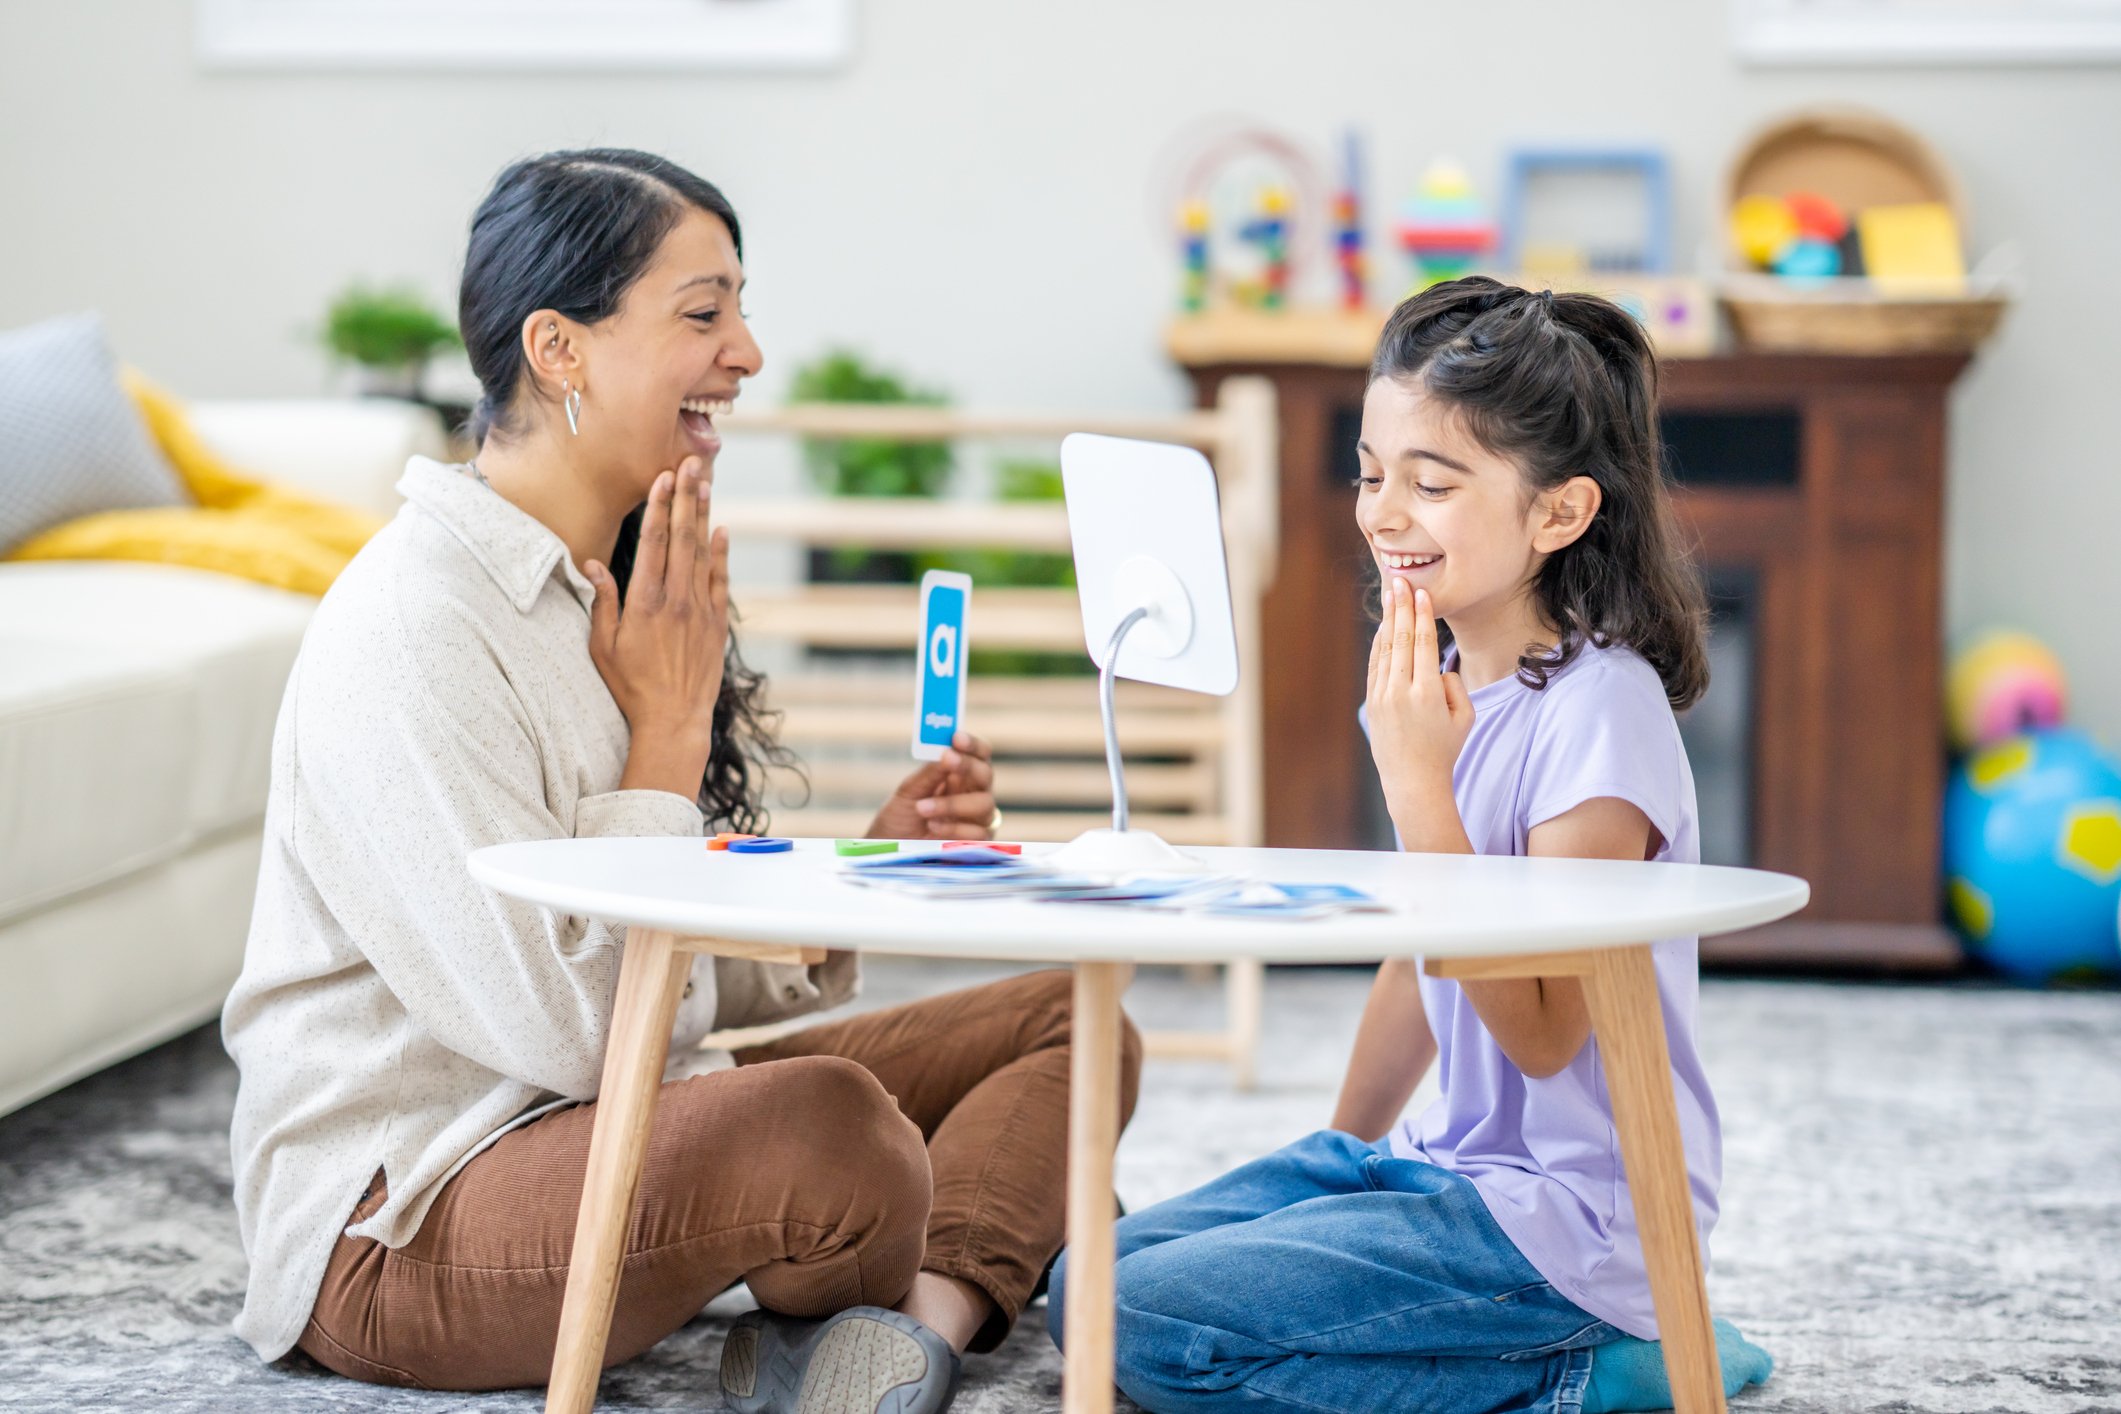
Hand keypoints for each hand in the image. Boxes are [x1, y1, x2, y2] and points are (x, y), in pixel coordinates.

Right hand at [585, 458, 729, 790]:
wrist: (673, 720)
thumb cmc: (631, 685)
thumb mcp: (603, 646)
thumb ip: (602, 601)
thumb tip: (592, 564)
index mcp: (644, 601)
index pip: (653, 542)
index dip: (659, 506)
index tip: (663, 476)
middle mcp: (676, 599)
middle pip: (682, 537)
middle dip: (685, 496)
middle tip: (691, 461)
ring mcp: (700, 610)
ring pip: (702, 552)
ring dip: (703, 515)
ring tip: (705, 483)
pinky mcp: (717, 625)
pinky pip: (720, 581)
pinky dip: (721, 554)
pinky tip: (722, 530)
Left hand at [867, 731, 997, 840]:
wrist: (889, 853)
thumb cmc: (899, 819)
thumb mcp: (908, 792)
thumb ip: (929, 773)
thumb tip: (946, 751)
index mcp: (959, 776)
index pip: (978, 754)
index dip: (972, 744)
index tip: (957, 737)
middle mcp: (973, 794)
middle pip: (986, 774)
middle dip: (967, 765)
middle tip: (947, 759)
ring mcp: (978, 820)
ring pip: (984, 803)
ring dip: (953, 803)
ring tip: (922, 808)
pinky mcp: (978, 844)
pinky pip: (979, 832)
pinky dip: (955, 828)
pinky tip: (933, 828)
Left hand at [1366, 580, 1473, 827]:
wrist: (1413, 781)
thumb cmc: (1445, 749)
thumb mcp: (1465, 718)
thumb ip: (1454, 685)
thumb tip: (1437, 667)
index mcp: (1427, 693)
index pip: (1424, 644)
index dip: (1423, 615)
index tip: (1422, 593)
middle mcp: (1401, 692)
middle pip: (1402, 639)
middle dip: (1402, 607)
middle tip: (1401, 580)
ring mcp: (1383, 697)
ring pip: (1385, 649)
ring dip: (1389, 620)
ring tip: (1391, 595)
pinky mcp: (1372, 703)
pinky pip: (1375, 665)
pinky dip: (1380, 644)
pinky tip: (1384, 627)